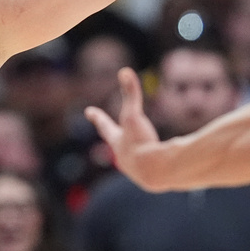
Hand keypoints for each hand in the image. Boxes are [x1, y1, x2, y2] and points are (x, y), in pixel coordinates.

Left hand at [83, 67, 163, 189]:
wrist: (158, 173)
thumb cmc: (142, 143)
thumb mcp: (134, 117)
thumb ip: (131, 95)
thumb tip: (124, 71)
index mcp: (117, 143)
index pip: (104, 125)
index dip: (98, 116)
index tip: (88, 111)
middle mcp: (124, 159)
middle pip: (117, 145)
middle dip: (114, 138)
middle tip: (110, 134)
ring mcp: (138, 171)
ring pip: (136, 159)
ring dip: (137, 154)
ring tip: (139, 155)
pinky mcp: (154, 179)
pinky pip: (153, 168)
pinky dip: (156, 164)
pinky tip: (160, 168)